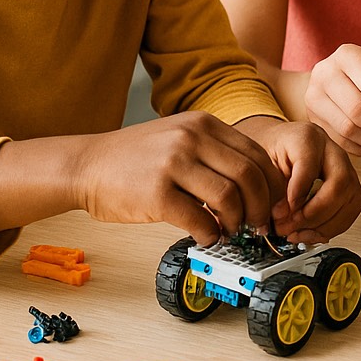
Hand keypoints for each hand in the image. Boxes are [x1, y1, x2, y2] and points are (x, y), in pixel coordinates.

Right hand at [74, 111, 288, 245]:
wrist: (87, 165)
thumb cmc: (135, 158)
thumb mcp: (180, 137)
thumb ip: (215, 154)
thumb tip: (255, 188)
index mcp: (203, 124)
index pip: (257, 154)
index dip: (272, 185)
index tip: (273, 205)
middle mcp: (191, 138)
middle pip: (249, 175)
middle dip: (262, 207)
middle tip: (258, 225)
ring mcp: (173, 163)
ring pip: (229, 197)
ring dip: (237, 222)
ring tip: (231, 231)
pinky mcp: (156, 193)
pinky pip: (199, 218)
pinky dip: (210, 234)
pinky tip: (207, 237)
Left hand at [236, 116, 360, 246]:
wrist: (281, 151)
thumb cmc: (274, 155)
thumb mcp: (265, 165)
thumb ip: (275, 188)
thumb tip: (284, 215)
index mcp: (308, 138)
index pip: (309, 165)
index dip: (296, 192)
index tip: (280, 211)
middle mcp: (333, 153)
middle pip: (340, 184)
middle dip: (313, 213)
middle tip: (288, 225)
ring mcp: (347, 170)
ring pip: (351, 201)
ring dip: (322, 226)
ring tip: (296, 233)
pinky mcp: (352, 189)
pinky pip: (351, 213)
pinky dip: (329, 229)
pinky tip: (309, 233)